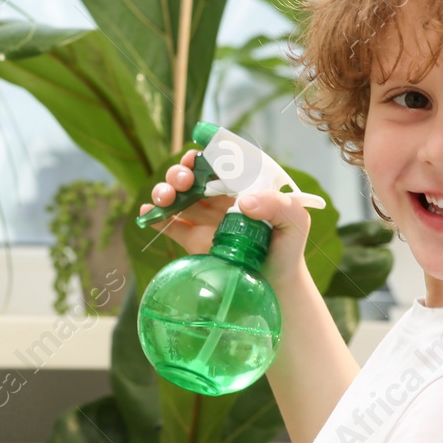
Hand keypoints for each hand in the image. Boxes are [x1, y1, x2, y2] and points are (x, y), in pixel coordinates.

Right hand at [138, 150, 314, 281]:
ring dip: (165, 191)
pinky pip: (170, 226)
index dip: (205, 154)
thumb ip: (279, 206)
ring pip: (178, 197)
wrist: (275, 287)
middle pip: (193, 177)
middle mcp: (220, 199)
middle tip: (183, 181)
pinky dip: (156, 217)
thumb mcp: (295, 222)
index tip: (196, 157)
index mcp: (242, 187)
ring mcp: (204, 220)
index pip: (220, 163)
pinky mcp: (193, 242)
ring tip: (164, 199)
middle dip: (180, 172)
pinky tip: (147, 213)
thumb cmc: (287, 250)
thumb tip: (245, 202)